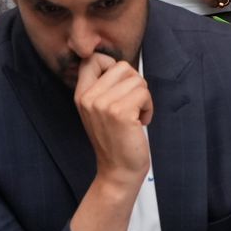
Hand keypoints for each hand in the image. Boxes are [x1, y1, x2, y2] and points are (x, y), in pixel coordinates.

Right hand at [75, 53, 152, 186]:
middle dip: (134, 83)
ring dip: (143, 97)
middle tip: (132, 104)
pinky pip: (144, 93)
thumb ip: (103, 87)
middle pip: (122, 66)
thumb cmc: (115, 140)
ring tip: (136, 115)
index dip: (111, 65)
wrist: (118, 171)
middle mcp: (89, 97)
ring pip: (137, 80)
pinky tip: (141, 122)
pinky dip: (148, 107)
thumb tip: (120, 66)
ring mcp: (103, 105)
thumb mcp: (98, 110)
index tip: (119, 86)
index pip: (91, 59)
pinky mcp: (120, 113)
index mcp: (81, 95)